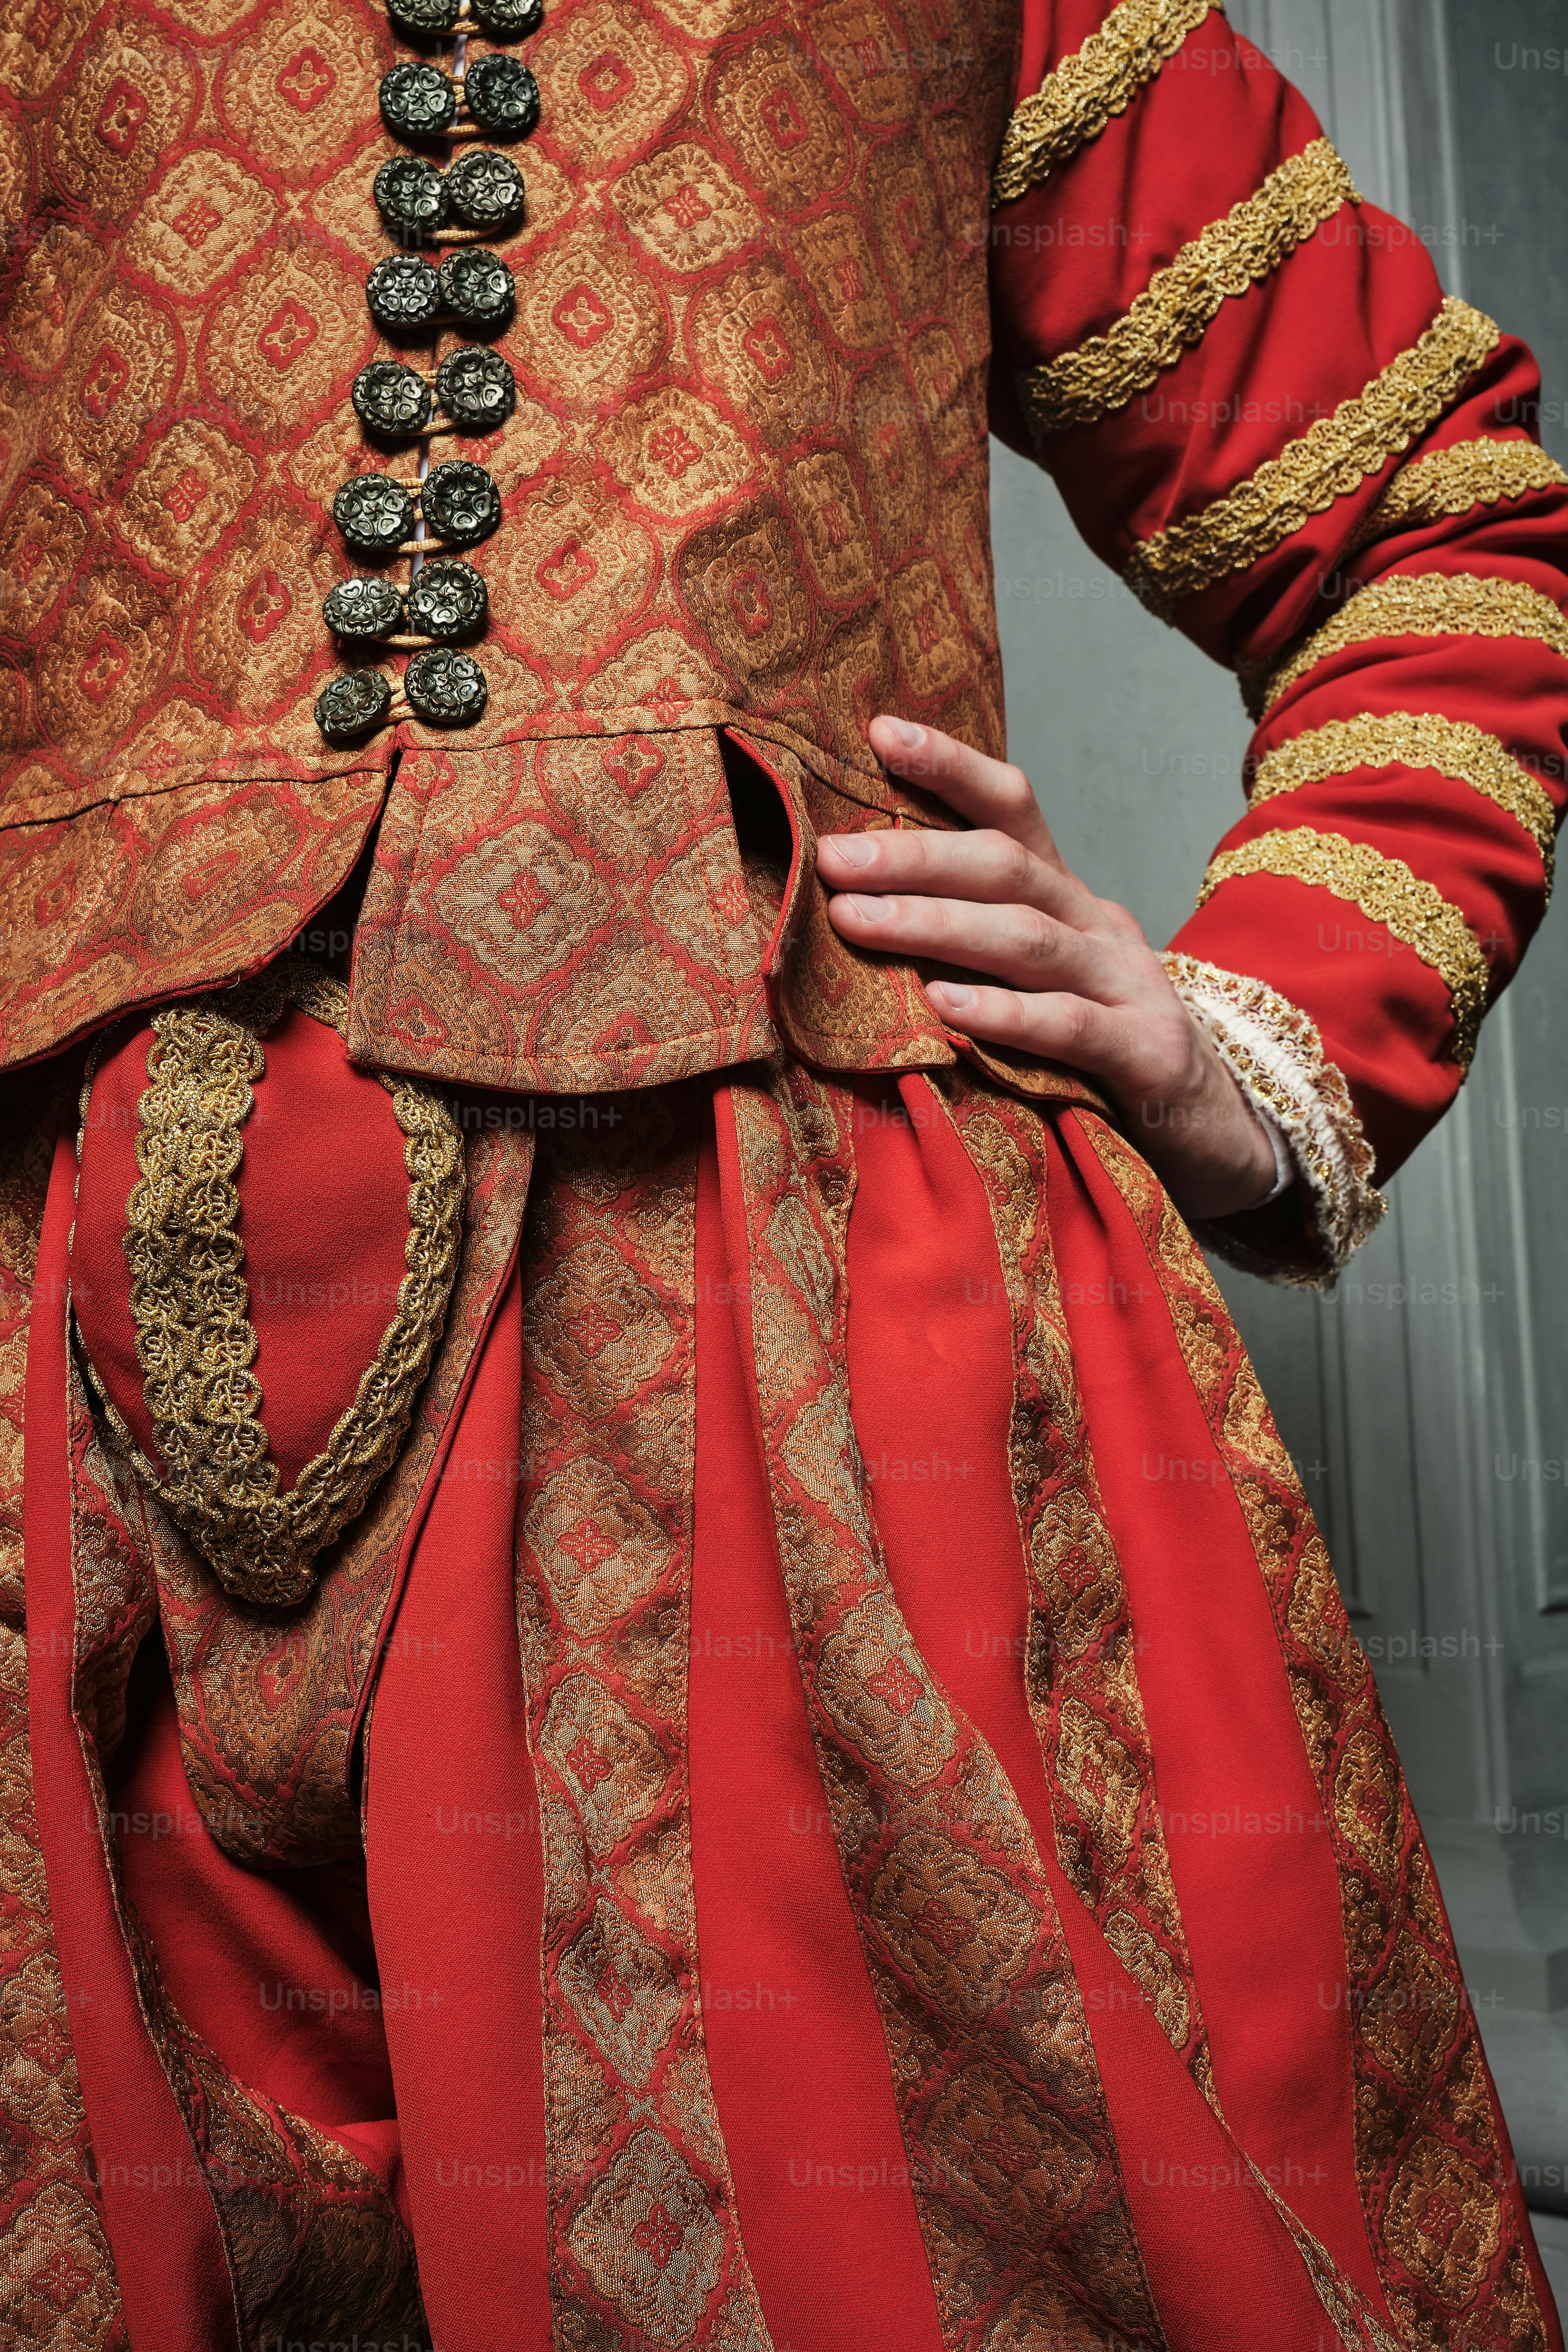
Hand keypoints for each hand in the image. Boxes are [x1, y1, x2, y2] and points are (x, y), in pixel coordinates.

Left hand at [815, 717, 1280, 1221]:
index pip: (1012, 809)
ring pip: (1028, 938)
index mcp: (1067, 899)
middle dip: (914, 856)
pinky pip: (1070, 1026)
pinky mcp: (1148, 1054)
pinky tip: (945, 1009)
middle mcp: (1098, 926)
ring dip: (937, 925)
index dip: (950, 764)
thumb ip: (969, 943)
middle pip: (1006, 866)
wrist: (1218, 1127)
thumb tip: (857, 909)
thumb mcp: (1036, 980)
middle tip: (834, 859)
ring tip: (860, 921)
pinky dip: (1006, 1013)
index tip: (878, 732)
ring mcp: (1129, 986)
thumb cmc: (1097, 1051)